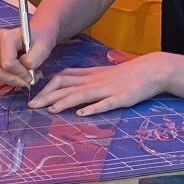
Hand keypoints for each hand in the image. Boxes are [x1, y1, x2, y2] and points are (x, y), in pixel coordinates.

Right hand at [0, 22, 51, 88]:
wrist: (39, 32)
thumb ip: (34, 59)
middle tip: (27, 81)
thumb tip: (24, 68)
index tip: (32, 74)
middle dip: (12, 79)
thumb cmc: (42, 38)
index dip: (20, 73)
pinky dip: (8, 77)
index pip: (8, 63)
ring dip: (10, 79)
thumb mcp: (43, 48)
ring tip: (25, 77)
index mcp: (6, 36)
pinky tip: (20, 74)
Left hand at [28, 53, 172, 115]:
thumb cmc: (125, 74)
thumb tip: (58, 81)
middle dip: (47, 96)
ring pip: (82, 94)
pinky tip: (82, 114)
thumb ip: (80, 77)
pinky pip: (106, 103)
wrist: (152, 70)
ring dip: (65, 102)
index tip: (32, 96)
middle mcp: (94, 81)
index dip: (45, 87)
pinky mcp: (122, 98)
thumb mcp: (99, 73)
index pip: (61, 78)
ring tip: (51, 109)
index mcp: (88, 76)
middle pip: (67, 87)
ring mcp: (108, 89)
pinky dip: (93, 108)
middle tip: (31, 106)